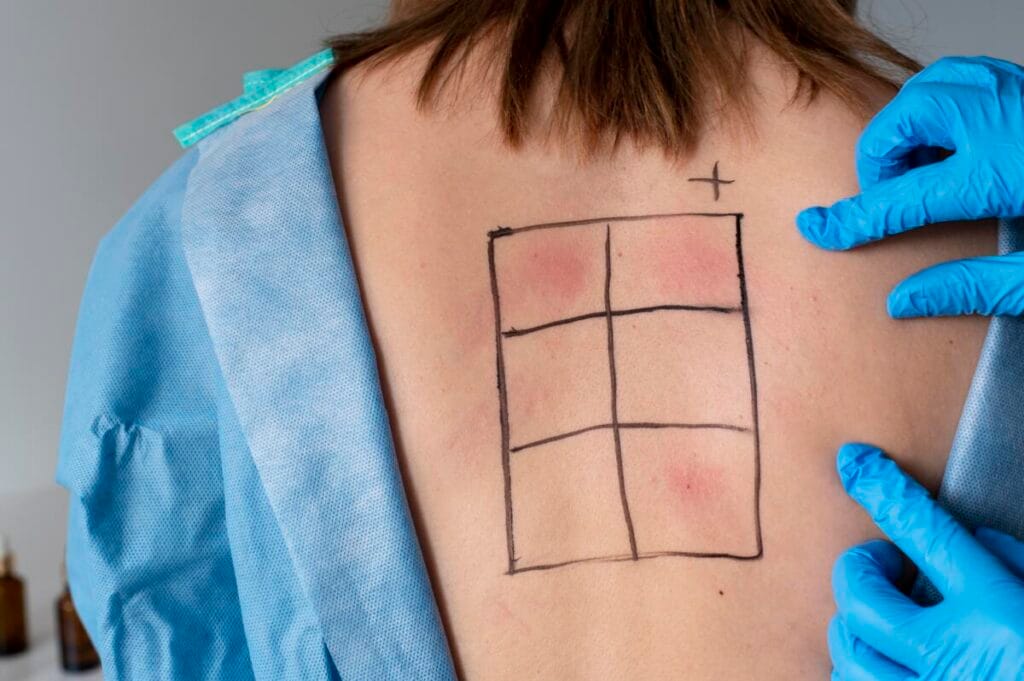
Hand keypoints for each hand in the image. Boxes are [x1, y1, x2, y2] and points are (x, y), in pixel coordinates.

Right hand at [796, 56, 1023, 317]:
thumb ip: (974, 286)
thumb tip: (904, 301)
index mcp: (1002, 176)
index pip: (901, 198)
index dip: (852, 218)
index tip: (817, 227)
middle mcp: (1008, 122)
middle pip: (906, 119)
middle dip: (882, 156)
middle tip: (896, 193)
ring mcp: (1021, 96)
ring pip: (931, 86)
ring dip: (911, 126)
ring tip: (927, 167)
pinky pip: (965, 77)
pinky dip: (944, 105)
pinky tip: (961, 143)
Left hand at [829, 443, 1023, 679]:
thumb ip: (1012, 569)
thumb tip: (970, 541)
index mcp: (1004, 615)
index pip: (928, 533)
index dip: (885, 489)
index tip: (854, 461)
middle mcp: (958, 658)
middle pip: (863, 595)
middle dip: (860, 569)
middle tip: (884, 566)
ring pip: (849, 648)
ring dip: (855, 622)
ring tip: (882, 618)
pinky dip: (857, 670)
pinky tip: (883, 663)